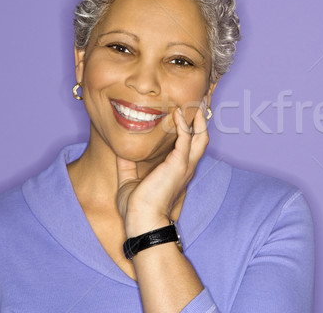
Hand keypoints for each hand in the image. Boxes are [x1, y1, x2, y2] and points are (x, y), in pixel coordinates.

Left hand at [116, 101, 208, 235]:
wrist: (142, 221)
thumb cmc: (137, 208)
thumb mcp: (129, 182)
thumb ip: (127, 166)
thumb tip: (120, 152)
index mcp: (177, 171)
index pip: (190, 146)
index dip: (191, 129)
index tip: (186, 114)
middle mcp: (186, 167)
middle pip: (202, 138)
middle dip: (201, 119)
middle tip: (199, 102)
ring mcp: (185, 165)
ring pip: (200, 136)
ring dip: (198, 118)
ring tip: (195, 102)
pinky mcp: (179, 164)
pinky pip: (186, 138)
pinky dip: (183, 124)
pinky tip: (177, 113)